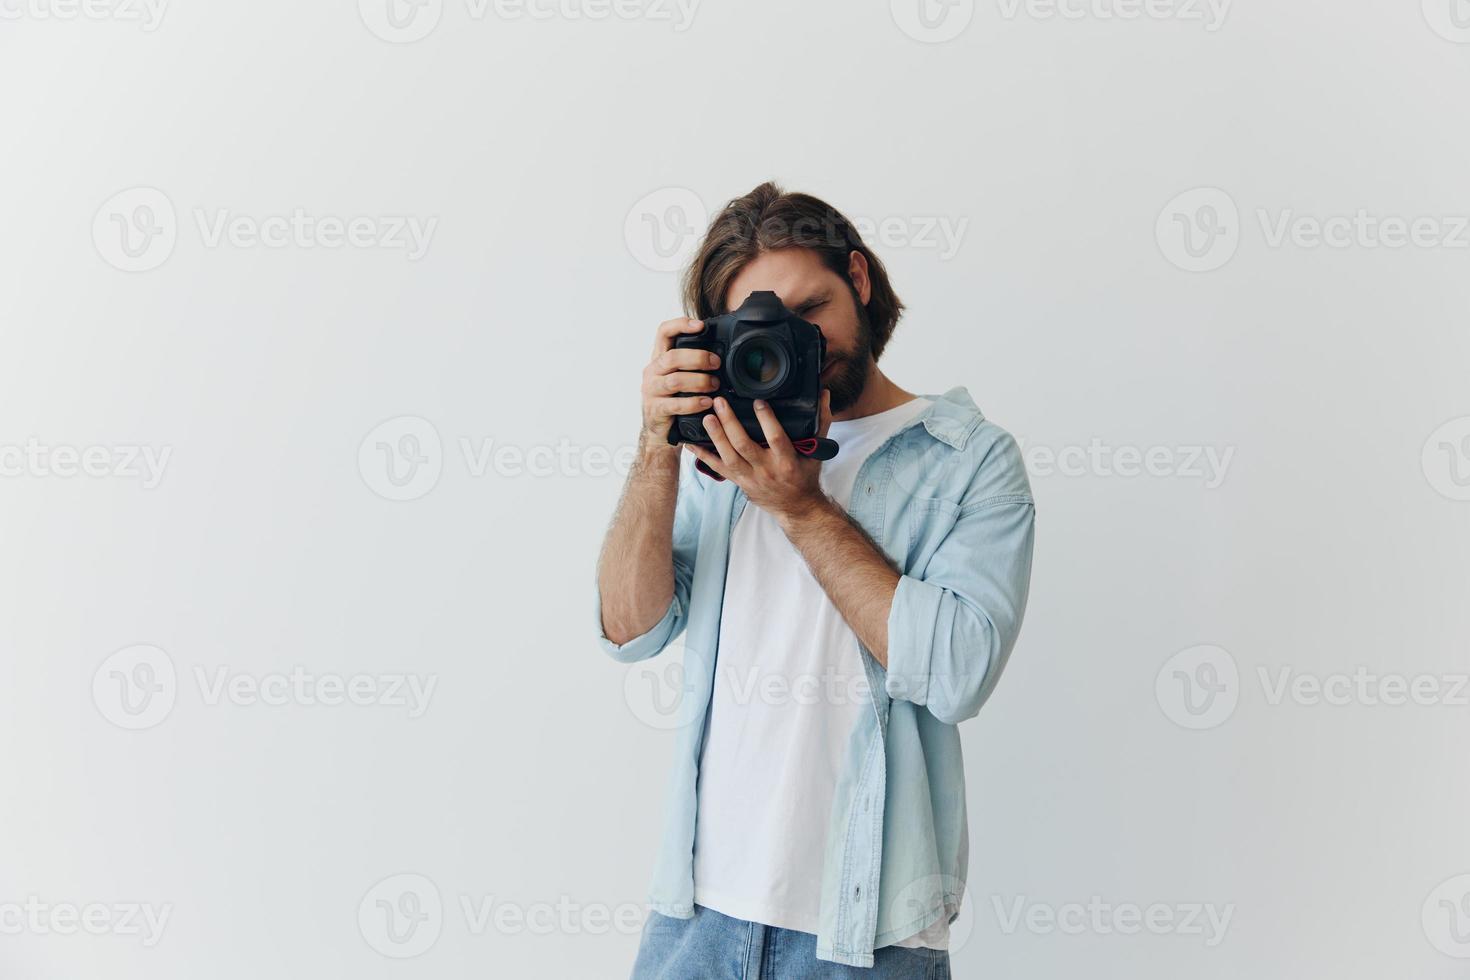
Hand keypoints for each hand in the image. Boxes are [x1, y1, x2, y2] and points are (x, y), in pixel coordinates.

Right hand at [640, 317, 721, 451]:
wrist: (660, 431)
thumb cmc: (675, 400)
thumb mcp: (680, 377)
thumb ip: (692, 364)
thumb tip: (721, 352)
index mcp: (659, 358)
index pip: (663, 332)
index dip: (680, 325)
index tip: (700, 325)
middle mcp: (652, 371)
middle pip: (672, 357)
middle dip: (698, 358)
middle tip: (716, 363)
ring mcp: (651, 390)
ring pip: (675, 381)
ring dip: (699, 382)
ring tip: (714, 385)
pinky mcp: (655, 409)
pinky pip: (675, 404)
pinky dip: (694, 403)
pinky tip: (706, 402)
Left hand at [685, 392, 833, 521]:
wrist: (796, 507)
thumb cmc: (805, 476)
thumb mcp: (817, 451)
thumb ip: (820, 422)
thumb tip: (824, 395)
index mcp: (787, 461)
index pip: (776, 438)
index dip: (767, 419)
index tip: (757, 401)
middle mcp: (766, 470)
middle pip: (744, 445)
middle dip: (730, 423)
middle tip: (719, 402)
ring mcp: (750, 478)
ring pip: (728, 456)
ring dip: (715, 436)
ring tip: (706, 417)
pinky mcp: (738, 482)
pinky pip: (717, 468)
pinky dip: (702, 455)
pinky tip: (690, 442)